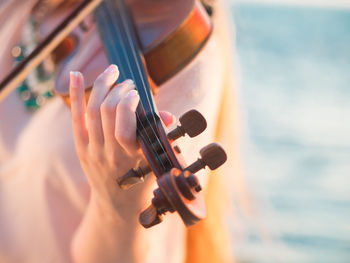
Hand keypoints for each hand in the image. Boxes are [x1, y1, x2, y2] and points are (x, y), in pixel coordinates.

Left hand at [69, 64, 173, 217]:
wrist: (117, 204)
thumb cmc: (142, 181)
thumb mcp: (155, 161)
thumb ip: (161, 136)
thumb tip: (167, 116)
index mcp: (130, 157)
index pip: (124, 125)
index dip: (129, 103)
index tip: (137, 92)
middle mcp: (108, 153)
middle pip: (107, 111)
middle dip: (118, 90)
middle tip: (128, 83)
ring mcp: (92, 150)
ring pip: (92, 110)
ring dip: (102, 85)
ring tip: (112, 72)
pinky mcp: (82, 148)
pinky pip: (76, 117)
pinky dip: (76, 94)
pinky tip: (77, 74)